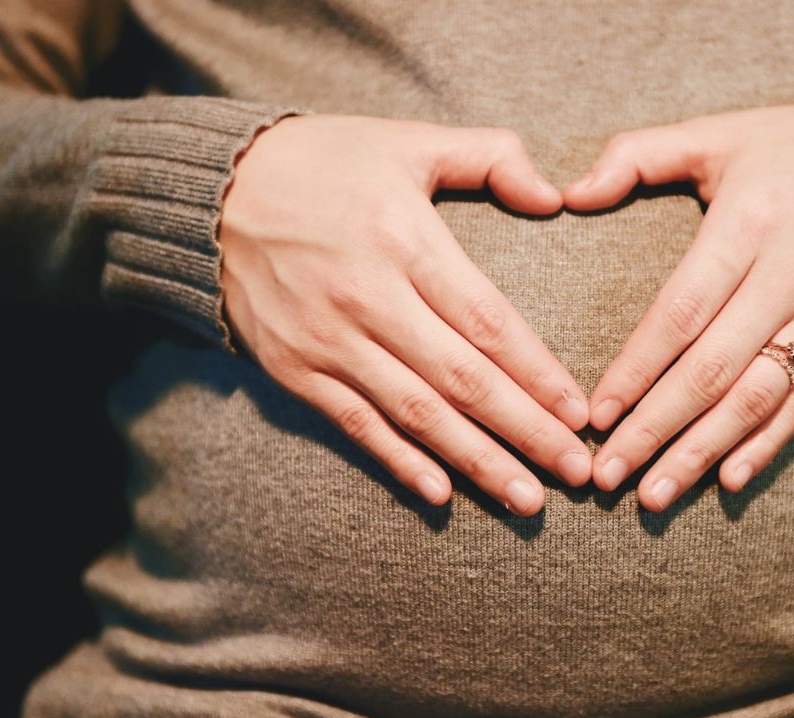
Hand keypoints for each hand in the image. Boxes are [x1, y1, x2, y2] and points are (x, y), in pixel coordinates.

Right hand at [219, 114, 591, 515]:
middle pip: (462, 380)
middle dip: (527, 431)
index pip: (487, 321)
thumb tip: (554, 196)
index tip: (580, 414)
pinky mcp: (294, 369)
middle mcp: (367, 297)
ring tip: (529, 499)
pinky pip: (356, 425)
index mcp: (404, 239)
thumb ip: (489, 157)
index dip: (538, 373)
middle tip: (578, 473)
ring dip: (477, 461)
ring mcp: (327, 340)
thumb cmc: (324, 162)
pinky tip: (442, 495)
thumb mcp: (408, 141)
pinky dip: (399, 462)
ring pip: (416, 414)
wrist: (212, 191)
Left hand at [562, 101, 793, 509]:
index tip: (595, 414)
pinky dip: (765, 447)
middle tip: (606, 475)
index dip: (635, 369)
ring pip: (754, 400)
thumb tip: (568, 194)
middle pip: (711, 371)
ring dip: (700, 453)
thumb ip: (637, 156)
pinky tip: (727, 481)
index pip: (681, 312)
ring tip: (653, 496)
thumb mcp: (718, 133)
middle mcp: (788, 278)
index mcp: (748, 225)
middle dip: (654, 429)